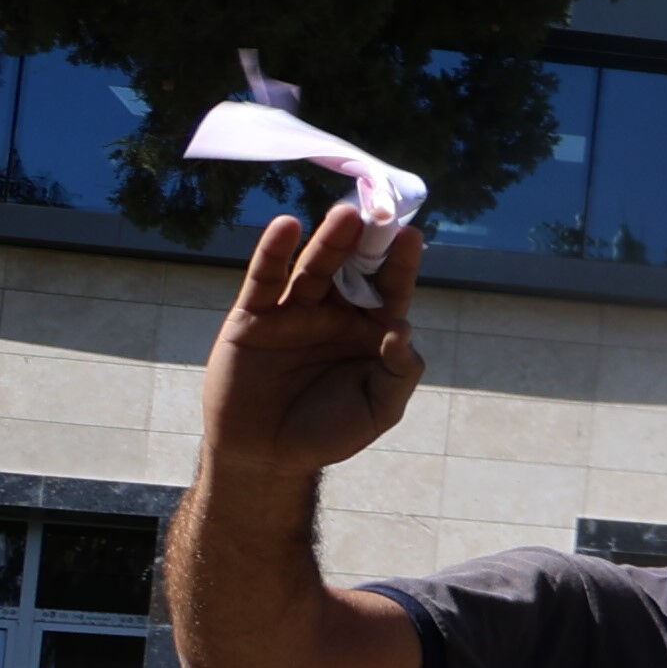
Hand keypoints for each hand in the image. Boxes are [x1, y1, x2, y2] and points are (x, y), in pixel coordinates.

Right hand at [199, 201, 433, 476]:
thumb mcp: (379, 408)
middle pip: (354, 270)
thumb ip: (399, 372)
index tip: (412, 237)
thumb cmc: (329, 432)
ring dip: (329, 240)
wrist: (267, 455)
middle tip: (378, 212)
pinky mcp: (254, 316)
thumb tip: (403, 328)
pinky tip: (286, 226)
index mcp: (369, 331)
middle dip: (367, 242)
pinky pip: (265, 278)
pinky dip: (273, 251)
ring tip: (345, 214)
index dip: (401, 264)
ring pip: (314, 268)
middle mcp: (334, 314)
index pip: (390, 290)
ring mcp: (294, 311)